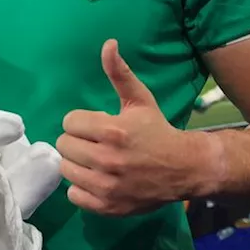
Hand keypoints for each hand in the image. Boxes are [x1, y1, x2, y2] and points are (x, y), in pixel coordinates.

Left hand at [56, 39, 203, 216]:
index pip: (69, 122)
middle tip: (94, 143)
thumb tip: (108, 43)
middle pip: (64, 146)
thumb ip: (120, 73)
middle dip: (77, 141)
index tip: (95, 126)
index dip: (81, 122)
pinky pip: (74, 195)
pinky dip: (81, 188)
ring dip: (77, 164)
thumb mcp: (140, 100)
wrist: (184, 169)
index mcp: (114, 130)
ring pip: (66, 170)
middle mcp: (108, 160)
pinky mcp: (108, 206)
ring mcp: (107, 186)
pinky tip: (96, 179)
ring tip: (94, 161)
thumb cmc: (157, 131)